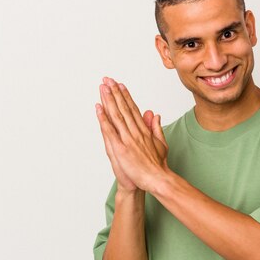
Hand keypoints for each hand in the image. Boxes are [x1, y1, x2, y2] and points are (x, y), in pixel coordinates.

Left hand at [96, 77, 168, 192]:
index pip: (133, 109)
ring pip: (116, 115)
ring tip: (103, 87)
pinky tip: (98, 108)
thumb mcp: (161, 143)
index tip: (119, 85)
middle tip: (108, 80)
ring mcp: (128, 139)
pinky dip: (103, 118)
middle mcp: (135, 132)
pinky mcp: (121, 148)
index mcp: (144, 130)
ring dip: (108, 100)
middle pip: (123, 108)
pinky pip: (110, 130)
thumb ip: (156, 127)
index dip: (125, 95)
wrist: (157, 179)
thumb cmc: (157, 165)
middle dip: (115, 93)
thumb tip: (154, 114)